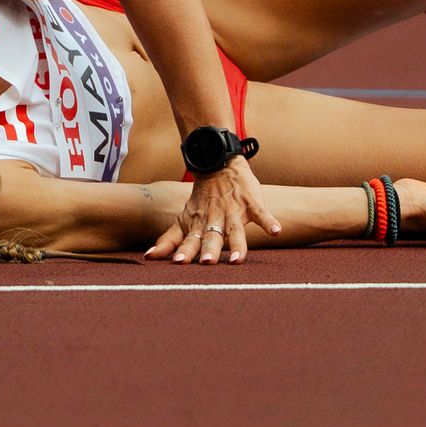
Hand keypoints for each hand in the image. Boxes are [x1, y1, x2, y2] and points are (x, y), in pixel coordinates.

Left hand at [145, 158, 281, 265]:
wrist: (218, 163)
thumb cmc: (202, 200)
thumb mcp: (184, 219)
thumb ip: (168, 240)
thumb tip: (148, 257)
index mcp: (199, 225)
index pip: (190, 241)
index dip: (185, 251)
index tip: (179, 263)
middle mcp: (215, 220)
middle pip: (212, 238)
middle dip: (209, 250)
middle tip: (207, 263)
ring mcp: (234, 211)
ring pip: (236, 230)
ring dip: (237, 245)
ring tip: (237, 260)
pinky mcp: (251, 202)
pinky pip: (261, 213)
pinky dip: (269, 221)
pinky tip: (276, 231)